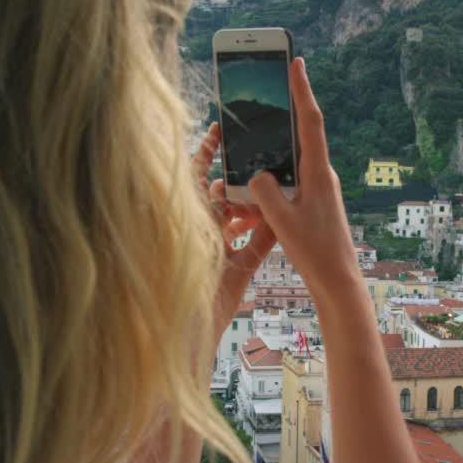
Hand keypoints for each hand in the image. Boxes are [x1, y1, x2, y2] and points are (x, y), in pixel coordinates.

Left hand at [191, 123, 276, 333]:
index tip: (219, 128)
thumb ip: (212, 217)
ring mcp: (219, 248)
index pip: (196, 175)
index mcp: (187, 217)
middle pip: (224, 194)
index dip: (206, 151)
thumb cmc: (180, 287)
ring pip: (241, 216)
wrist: (186, 333)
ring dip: (258, 206)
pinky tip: (282, 221)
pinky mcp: (238, 267)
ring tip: (276, 195)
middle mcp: (201, 229)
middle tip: (265, 164)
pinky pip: (255, 242)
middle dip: (243, 180)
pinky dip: (268, 230)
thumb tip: (226, 185)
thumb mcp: (193, 241)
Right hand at [249, 58, 361, 303]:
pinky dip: (265, 194)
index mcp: (318, 173)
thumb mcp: (282, 221)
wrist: (338, 284)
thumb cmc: (316, 254)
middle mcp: (320, 176)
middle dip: (275, 122)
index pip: (309, 121)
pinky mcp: (310, 206)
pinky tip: (245, 211)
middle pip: (294, 138)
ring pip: (284, 168)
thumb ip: (265, 192)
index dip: (301, 89)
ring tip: (239, 179)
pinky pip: (284, 190)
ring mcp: (316, 191)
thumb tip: (258, 172)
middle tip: (261, 96)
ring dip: (263, 170)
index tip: (296, 61)